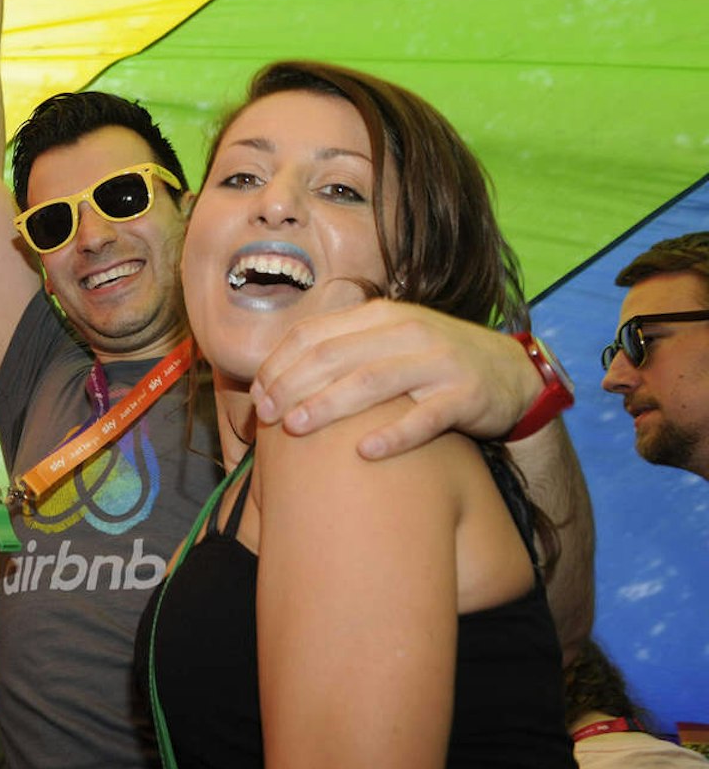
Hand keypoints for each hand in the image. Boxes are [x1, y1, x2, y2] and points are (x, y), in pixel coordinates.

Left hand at [249, 299, 537, 457]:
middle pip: (335, 356)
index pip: (315, 334)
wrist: (512, 373)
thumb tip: (275, 379)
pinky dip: (393, 434)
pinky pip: (424, 417)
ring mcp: (438, 362)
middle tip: (266, 415)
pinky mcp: (465, 395)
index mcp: (380, 316)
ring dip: (327, 405)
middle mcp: (407, 332)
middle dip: (292, 385)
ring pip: (371, 382)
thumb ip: (342, 351)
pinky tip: (363, 452)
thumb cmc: (433, 363)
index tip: (257, 395)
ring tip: (295, 428)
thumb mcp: (389, 342)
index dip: (280, 364)